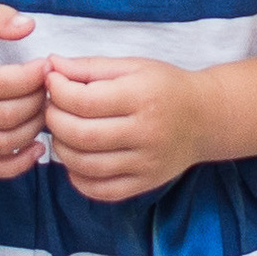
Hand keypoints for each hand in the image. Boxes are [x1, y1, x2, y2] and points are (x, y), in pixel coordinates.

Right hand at [0, 3, 47, 179]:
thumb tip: (28, 25)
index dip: (30, 77)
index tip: (47, 65)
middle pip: (4, 115)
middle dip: (37, 101)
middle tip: (51, 86)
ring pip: (2, 143)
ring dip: (34, 128)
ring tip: (45, 106)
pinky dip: (19, 164)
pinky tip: (38, 145)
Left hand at [44, 55, 210, 201]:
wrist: (205, 118)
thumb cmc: (166, 86)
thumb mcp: (133, 66)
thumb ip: (91, 67)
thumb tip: (51, 65)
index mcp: (142, 96)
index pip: (84, 100)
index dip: (58, 90)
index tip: (51, 81)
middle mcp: (146, 133)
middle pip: (81, 134)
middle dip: (54, 120)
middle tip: (51, 108)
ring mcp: (146, 163)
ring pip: (85, 165)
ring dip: (61, 148)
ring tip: (61, 131)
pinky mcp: (145, 184)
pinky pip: (100, 190)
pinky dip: (77, 177)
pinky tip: (76, 158)